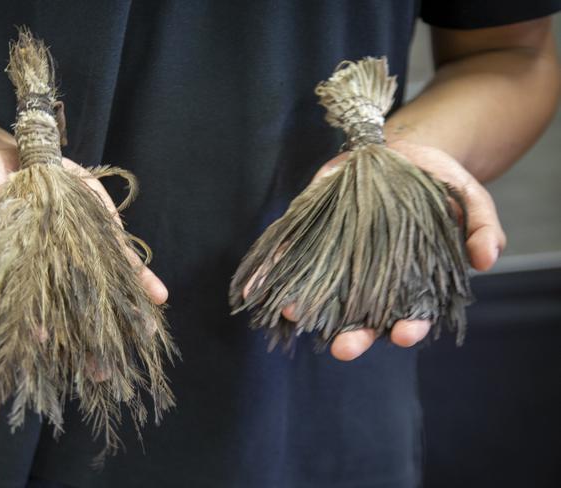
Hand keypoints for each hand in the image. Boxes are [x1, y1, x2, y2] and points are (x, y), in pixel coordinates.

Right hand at [0, 148, 167, 379]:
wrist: (22, 159)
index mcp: (17, 275)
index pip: (27, 310)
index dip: (35, 327)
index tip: (45, 344)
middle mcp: (52, 273)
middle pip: (72, 314)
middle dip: (88, 342)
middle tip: (102, 372)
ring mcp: (81, 256)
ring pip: (104, 292)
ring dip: (125, 316)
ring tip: (143, 338)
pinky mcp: (102, 235)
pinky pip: (124, 260)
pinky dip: (141, 279)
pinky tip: (159, 297)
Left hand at [245, 140, 505, 360]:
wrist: (400, 151)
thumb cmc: (437, 182)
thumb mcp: (469, 198)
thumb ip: (482, 227)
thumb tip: (486, 260)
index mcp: (411, 281)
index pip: (411, 314)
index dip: (409, 326)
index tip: (403, 334)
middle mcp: (373, 280)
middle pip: (363, 317)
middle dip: (353, 336)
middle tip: (342, 348)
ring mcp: (341, 260)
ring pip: (323, 294)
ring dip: (307, 306)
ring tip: (292, 314)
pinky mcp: (315, 235)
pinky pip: (292, 256)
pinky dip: (273, 271)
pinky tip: (256, 286)